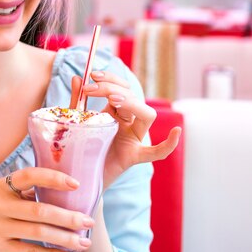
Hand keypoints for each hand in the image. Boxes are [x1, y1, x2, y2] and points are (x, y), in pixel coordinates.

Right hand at [0, 167, 94, 251]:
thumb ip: (29, 190)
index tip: (76, 184)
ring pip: (37, 233)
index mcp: (2, 186)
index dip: (53, 178)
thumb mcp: (7, 194)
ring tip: (83, 241)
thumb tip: (70, 189)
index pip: (28, 176)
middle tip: (88, 220)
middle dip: (67, 217)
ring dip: (64, 238)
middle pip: (39, 210)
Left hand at [69, 71, 180, 187]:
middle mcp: (128, 123)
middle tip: (90, 89)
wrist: (79, 176)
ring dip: (132, 103)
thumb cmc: (79, 147)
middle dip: (112, 88)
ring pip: (146, 116)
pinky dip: (168, 144)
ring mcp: (134, 139)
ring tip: (113, 99)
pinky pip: (156, 153)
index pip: (121, 88)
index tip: (92, 75)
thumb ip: (78, 102)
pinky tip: (175, 132)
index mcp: (116, 112)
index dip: (110, 79)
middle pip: (133, 97)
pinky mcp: (134, 157)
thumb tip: (76, 78)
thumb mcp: (76, 122)